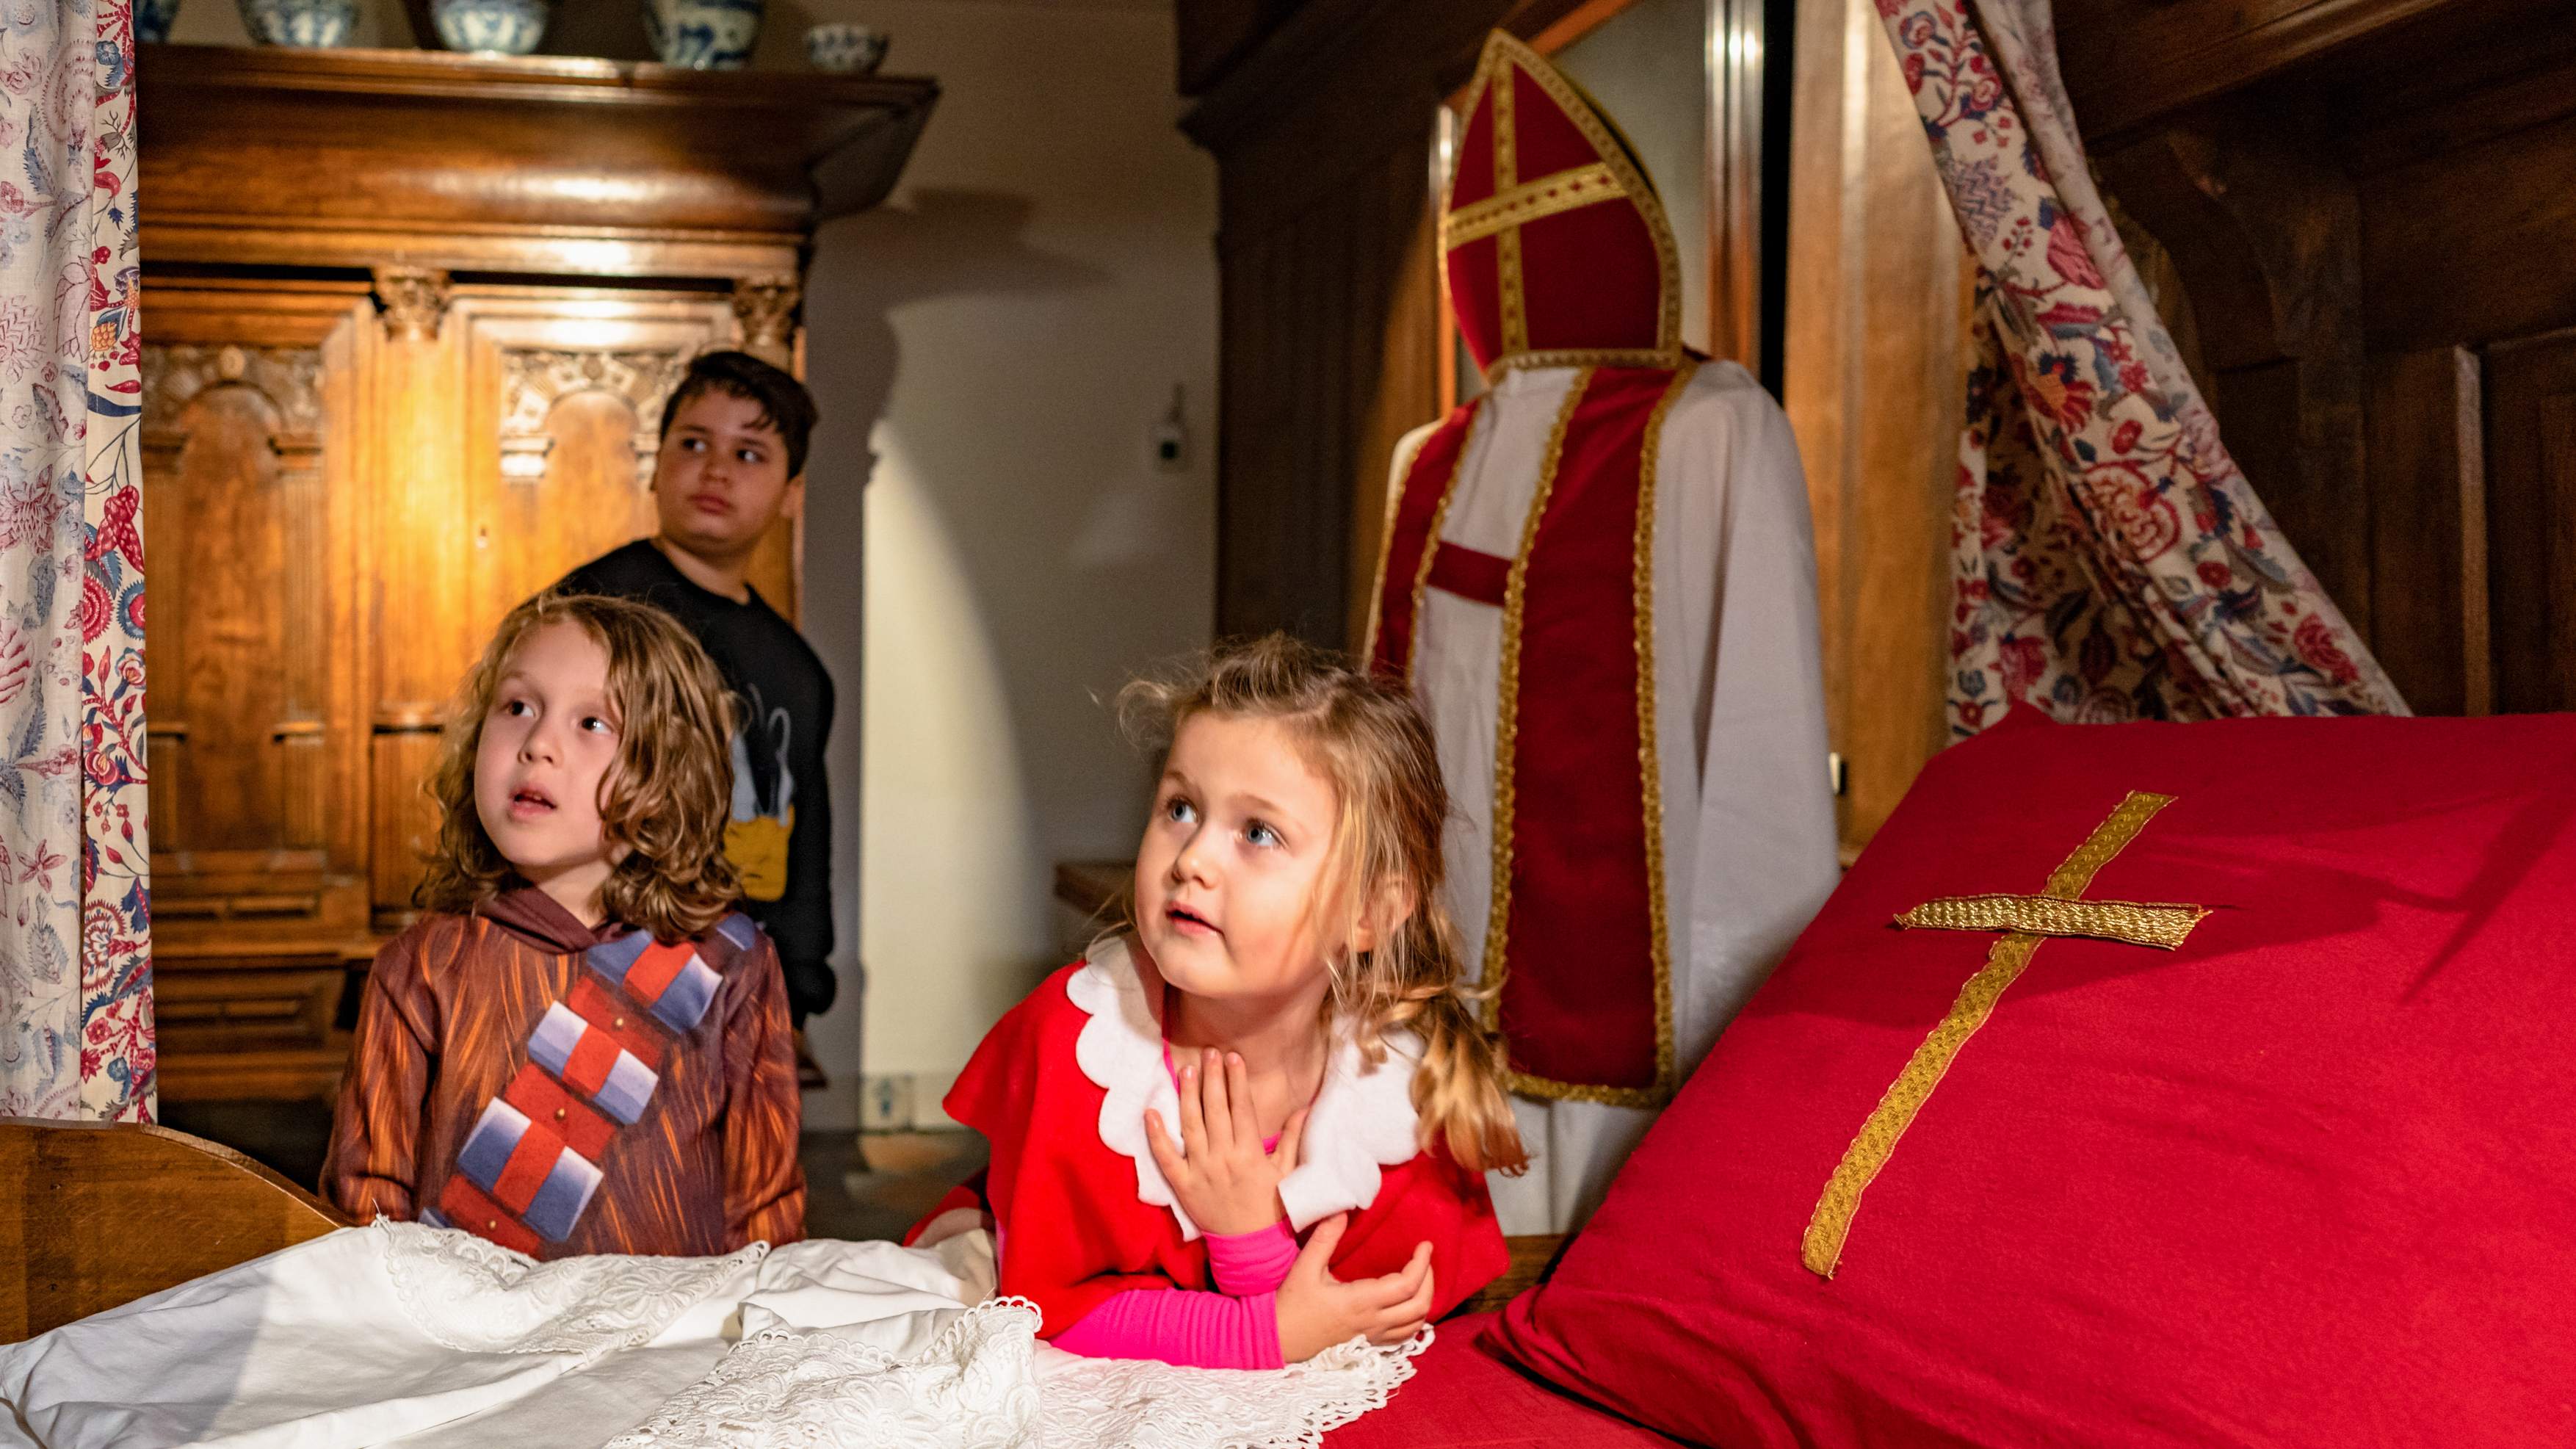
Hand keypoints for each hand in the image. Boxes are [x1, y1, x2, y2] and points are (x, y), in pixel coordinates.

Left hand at [1144, 1047, 1308, 1236]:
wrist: (1251, 1248)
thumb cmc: (1272, 1210)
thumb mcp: (1287, 1173)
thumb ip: (1294, 1139)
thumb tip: (1304, 1108)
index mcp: (1250, 1154)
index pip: (1242, 1108)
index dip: (1237, 1080)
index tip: (1233, 1057)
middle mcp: (1223, 1158)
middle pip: (1215, 1110)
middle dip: (1212, 1078)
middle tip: (1209, 1053)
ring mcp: (1200, 1171)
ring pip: (1191, 1126)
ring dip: (1187, 1096)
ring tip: (1186, 1070)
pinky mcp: (1182, 1186)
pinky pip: (1165, 1157)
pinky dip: (1156, 1135)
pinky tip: (1150, 1112)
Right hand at [1274, 1216, 1435, 1361]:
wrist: (1279, 1340)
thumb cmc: (1291, 1305)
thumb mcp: (1305, 1267)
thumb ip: (1325, 1238)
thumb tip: (1342, 1210)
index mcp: (1360, 1302)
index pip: (1406, 1285)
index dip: (1422, 1264)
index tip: (1425, 1245)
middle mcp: (1372, 1322)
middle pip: (1419, 1306)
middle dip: (1430, 1280)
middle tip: (1425, 1259)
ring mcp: (1372, 1336)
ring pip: (1415, 1325)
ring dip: (1425, 1300)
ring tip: (1422, 1279)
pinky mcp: (1368, 1344)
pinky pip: (1403, 1337)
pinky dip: (1415, 1320)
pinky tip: (1410, 1306)